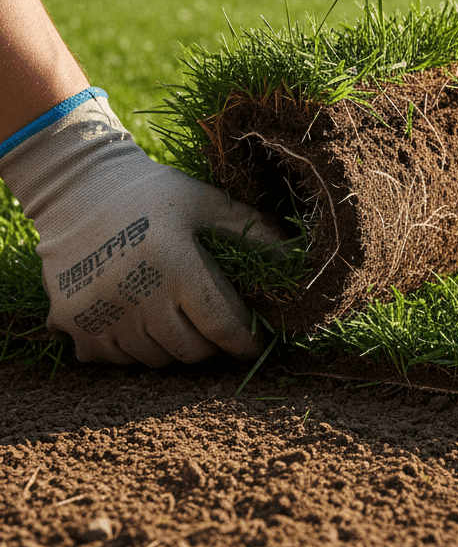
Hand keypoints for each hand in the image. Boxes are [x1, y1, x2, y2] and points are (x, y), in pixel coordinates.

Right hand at [0, 91, 281, 365]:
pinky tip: (140, 318)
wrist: (75, 187)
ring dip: (173, 346)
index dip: (245, 341)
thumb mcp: (208, 202)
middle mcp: (137, 294)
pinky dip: (135, 348)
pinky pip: (116, 359)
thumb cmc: (154, 193)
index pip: (222, 325)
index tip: (255, 343)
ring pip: (156, 358)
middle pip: (191, 350)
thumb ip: (254, 231)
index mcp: (175, 264)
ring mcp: (101, 313)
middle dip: (212, 344)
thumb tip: (296, 259)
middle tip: (214, 325)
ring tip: (176, 315)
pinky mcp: (72, 323)